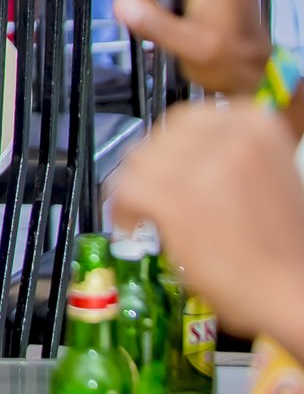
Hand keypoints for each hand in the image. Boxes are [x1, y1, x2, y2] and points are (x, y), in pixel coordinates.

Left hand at [111, 102, 303, 352]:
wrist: (293, 290)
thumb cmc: (282, 245)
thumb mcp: (267, 175)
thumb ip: (230, 152)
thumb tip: (186, 150)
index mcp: (257, 124)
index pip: (191, 118)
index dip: (174, 145)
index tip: (169, 163)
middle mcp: (231, 136)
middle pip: (161, 137)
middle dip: (154, 166)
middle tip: (155, 190)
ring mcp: (203, 167)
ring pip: (139, 161)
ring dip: (137, 187)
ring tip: (147, 212)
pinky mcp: (176, 199)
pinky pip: (125, 188)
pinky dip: (121, 209)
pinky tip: (133, 224)